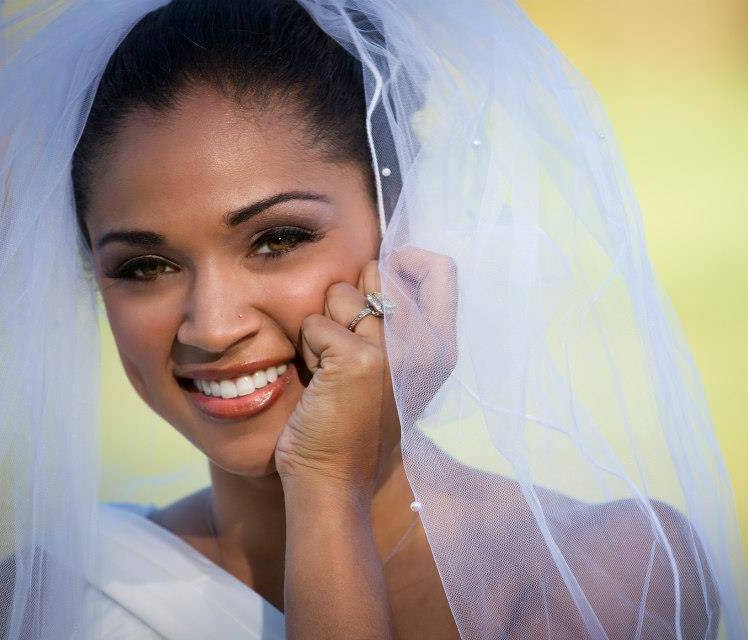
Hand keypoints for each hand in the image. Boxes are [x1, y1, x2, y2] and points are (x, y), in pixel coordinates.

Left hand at [274, 248, 457, 491]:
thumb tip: (382, 266)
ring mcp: (391, 351)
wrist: (334, 478)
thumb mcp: (395, 371)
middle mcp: (424, 345)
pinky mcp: (355, 360)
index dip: (404, 260)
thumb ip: (400, 323)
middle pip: (378, 273)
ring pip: (340, 294)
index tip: (379, 280)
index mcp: (440, 346)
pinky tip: (319, 379)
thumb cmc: (356, 421)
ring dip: (324, 326)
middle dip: (352, 298)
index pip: (440, 270)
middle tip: (350, 344)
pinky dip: (307, 347)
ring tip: (332, 366)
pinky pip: (315, 323)